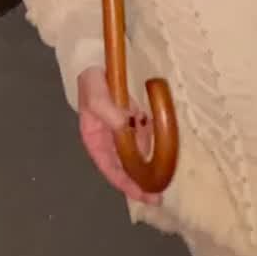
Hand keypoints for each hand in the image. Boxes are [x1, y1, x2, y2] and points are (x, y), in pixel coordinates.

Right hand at [76, 67, 162, 203]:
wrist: (95, 59)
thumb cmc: (92, 80)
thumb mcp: (96, 95)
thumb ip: (109, 111)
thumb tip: (125, 126)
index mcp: (95, 140)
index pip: (110, 169)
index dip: (126, 184)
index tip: (141, 195)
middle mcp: (107, 140)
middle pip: (124, 167)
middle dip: (139, 183)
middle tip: (157, 196)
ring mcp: (120, 131)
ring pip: (136, 155)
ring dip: (149, 166)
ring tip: (164, 177)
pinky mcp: (131, 120)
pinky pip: (144, 136)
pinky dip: (152, 143)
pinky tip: (163, 148)